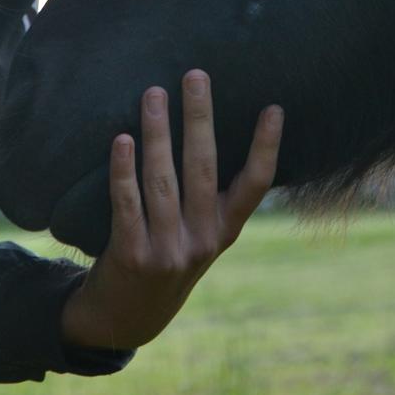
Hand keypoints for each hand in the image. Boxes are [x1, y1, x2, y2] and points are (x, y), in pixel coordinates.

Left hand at [60, 70, 282, 349]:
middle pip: (204, 169)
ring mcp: (168, 251)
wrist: (126, 320)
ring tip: (153, 94)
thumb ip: (209, 197)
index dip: (265, 148)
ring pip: (163, 181)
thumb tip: (208, 128)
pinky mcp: (132, 257)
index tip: (273, 108)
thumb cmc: (167, 258)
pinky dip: (124, 171)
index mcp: (225, 231)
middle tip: (195, 75)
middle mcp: (202, 241)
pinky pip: (127, 205)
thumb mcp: (200, 236)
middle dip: (199, 118)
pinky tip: (121, 140)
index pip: (254, 186)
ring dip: (157, 133)